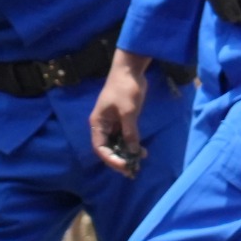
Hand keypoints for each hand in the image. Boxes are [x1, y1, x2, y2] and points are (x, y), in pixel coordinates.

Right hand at [89, 51, 153, 175]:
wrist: (130, 70)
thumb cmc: (125, 89)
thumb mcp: (128, 112)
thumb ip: (130, 132)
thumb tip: (134, 151)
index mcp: (98, 123)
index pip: (100, 148)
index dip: (110, 159)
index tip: (124, 166)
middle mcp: (103, 125)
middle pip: (108, 148)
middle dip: (119, 160)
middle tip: (132, 171)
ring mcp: (113, 123)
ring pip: (118, 144)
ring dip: (127, 153)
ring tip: (140, 162)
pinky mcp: (123, 119)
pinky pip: (125, 137)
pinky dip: (132, 144)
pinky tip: (142, 151)